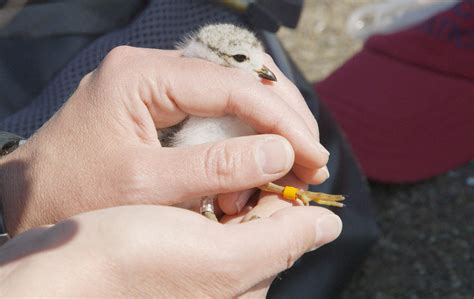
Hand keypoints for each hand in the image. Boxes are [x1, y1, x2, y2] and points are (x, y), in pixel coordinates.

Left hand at [0, 47, 328, 233]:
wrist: (29, 202)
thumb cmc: (73, 194)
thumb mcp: (146, 185)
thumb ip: (215, 167)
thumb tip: (280, 154)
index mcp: (143, 74)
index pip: (233, 85)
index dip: (281, 121)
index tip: (313, 156)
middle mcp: (154, 69)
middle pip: (240, 82)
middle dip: (280, 124)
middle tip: (308, 163)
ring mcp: (159, 88)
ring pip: (234, 99)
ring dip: (264, 137)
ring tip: (280, 176)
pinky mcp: (163, 110)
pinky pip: (216, 118)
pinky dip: (241, 147)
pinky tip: (246, 178)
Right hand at [0, 204, 341, 296]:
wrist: (62, 267)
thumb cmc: (136, 264)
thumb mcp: (222, 259)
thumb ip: (281, 242)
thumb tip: (330, 227)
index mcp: (245, 286)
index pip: (286, 230)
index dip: (282, 191)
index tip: (273, 158)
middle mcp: (226, 279)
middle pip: (259, 220)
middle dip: (252, 190)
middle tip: (227, 172)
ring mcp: (198, 263)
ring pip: (232, 211)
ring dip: (227, 185)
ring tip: (204, 176)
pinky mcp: (173, 246)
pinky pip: (205, 211)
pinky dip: (204, 190)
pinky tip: (189, 181)